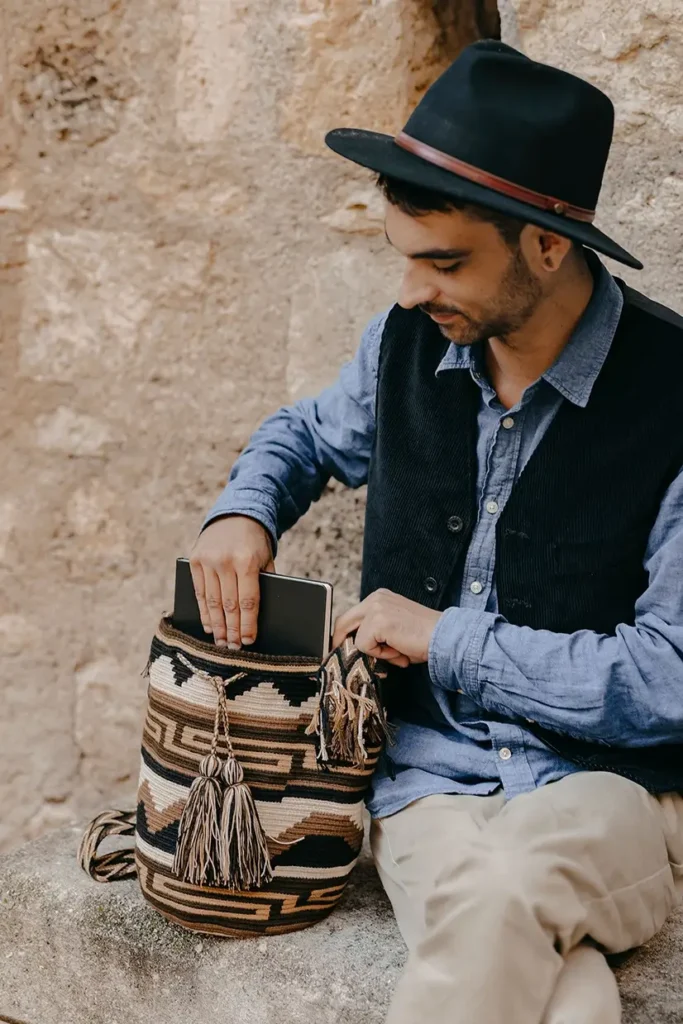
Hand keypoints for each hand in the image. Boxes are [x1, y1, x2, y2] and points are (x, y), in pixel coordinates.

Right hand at [188, 515, 275, 648]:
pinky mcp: (195, 560)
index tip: (248, 641)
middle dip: (232, 630)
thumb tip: (259, 618)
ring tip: (222, 643)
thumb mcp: (266, 560)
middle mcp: (225, 561)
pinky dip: (204, 612)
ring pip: (212, 602)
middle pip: (229, 605)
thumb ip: (264, 584)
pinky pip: (199, 592)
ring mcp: (208, 560)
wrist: (235, 514)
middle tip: (234, 649)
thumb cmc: (256, 543)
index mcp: (247, 561)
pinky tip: (209, 626)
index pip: (248, 601)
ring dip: (217, 626)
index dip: (248, 624)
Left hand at [331, 588, 442, 666]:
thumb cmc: (424, 638)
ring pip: (356, 638)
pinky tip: (399, 651)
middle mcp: (375, 598)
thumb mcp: (394, 631)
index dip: (343, 635)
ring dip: (374, 652)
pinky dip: (381, 655)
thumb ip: (375, 634)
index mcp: (380, 598)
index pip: (352, 616)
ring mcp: (376, 608)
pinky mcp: (378, 621)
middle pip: (342, 622)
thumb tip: (357, 649)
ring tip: (397, 652)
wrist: (444, 638)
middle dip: (339, 642)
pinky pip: (364, 646)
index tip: (340, 648)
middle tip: (338, 656)